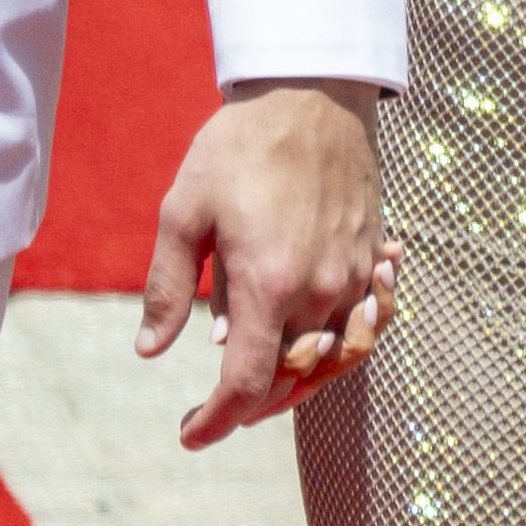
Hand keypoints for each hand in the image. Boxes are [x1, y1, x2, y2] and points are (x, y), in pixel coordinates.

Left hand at [136, 75, 383, 447]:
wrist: (311, 91)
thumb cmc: (240, 146)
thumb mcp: (184, 211)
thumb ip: (168, 287)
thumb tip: (151, 350)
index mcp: (267, 285)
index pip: (247, 384)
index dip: (217, 421)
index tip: (191, 434)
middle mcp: (319, 291)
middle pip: (292, 378)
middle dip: (253, 401)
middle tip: (216, 403)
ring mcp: (355, 275)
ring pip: (334, 357)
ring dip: (300, 376)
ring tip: (265, 372)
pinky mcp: (374, 256)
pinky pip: (366, 321)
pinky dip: (343, 341)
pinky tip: (319, 331)